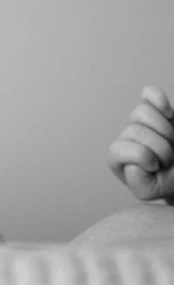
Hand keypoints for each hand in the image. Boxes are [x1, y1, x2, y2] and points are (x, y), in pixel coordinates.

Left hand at [108, 86, 173, 202]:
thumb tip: (133, 160)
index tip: (156, 167)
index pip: (117, 148)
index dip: (141, 156)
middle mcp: (126, 137)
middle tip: (169, 159)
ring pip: (142, 112)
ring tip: (172, 143)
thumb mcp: (150, 190)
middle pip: (134, 130)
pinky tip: (169, 114)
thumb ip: (137, 181)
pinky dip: (159, 100)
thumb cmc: (167, 180)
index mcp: (117, 158)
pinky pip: (150, 94)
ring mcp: (141, 122)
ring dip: (164, 129)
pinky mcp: (158, 109)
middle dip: (159, 146)